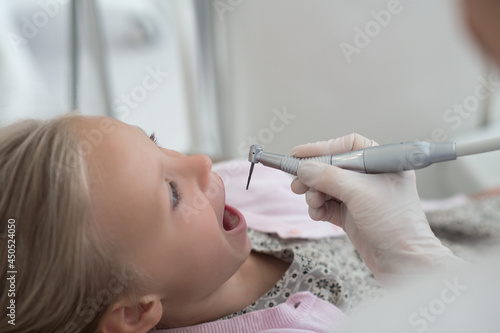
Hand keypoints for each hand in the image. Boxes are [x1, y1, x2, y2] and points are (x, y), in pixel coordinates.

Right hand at [291, 134, 462, 285]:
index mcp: (381, 163)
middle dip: (314, 175)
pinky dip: (319, 208)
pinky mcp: (352, 216)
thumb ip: (328, 177)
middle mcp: (370, 177)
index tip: (300, 154)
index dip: (323, 148)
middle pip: (332, 167)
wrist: (404, 262)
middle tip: (297, 182)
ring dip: (314, 193)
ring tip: (312, 202)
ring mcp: (360, 197)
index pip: (348, 146)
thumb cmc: (395, 223)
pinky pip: (327, 205)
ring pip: (327, 187)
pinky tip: (317, 213)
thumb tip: (303, 168)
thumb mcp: (359, 192)